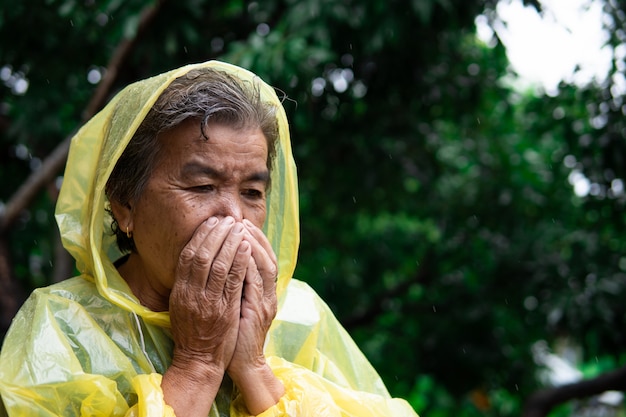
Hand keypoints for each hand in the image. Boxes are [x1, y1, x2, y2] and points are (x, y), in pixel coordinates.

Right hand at [168, 216, 250, 375]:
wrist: (198, 360)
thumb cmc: (191, 332)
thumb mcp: (181, 304)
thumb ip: (186, 283)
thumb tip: (193, 257)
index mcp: (180, 291)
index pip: (188, 256)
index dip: (200, 236)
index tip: (211, 222)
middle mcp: (192, 294)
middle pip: (202, 255)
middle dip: (215, 234)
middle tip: (227, 219)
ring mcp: (208, 302)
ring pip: (218, 264)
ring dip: (230, 242)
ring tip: (239, 227)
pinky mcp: (225, 310)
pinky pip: (233, 280)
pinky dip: (240, 260)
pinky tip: (246, 247)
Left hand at [226, 220, 283, 414]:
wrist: (243, 364)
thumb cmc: (235, 336)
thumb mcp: (236, 306)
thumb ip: (236, 286)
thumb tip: (225, 265)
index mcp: (264, 292)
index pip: (264, 258)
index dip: (255, 239)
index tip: (240, 223)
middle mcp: (268, 294)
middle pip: (267, 257)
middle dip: (254, 236)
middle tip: (240, 220)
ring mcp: (265, 302)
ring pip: (265, 266)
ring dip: (253, 245)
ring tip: (239, 229)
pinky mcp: (258, 311)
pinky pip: (255, 282)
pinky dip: (248, 264)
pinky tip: (238, 252)